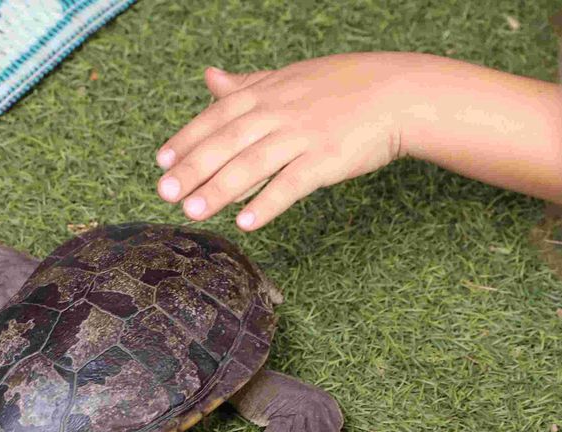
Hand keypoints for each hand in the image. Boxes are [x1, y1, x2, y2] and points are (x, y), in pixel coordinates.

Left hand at [155, 54, 413, 230]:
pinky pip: (291, 183)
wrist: (400, 93)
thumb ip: (247, 84)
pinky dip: (267, 203)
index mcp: (267, 91)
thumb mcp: (290, 77)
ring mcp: (303, 135)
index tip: (161, 163)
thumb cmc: (344, 87)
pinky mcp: (327, 159)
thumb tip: (209, 78)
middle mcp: (279, 111)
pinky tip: (245, 222)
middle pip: (227, 142)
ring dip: (220, 190)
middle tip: (165, 193)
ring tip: (194, 213)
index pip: (217, 116)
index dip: (187, 139)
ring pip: (252, 164)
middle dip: (193, 168)